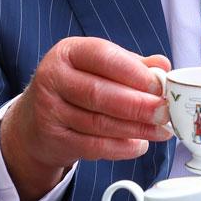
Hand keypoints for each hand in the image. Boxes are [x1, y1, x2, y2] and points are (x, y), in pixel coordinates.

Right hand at [1, 37, 172, 200]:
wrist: (35, 120)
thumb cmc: (77, 87)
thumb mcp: (99, 68)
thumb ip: (132, 65)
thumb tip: (163, 65)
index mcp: (69, 52)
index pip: (103, 56)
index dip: (134, 72)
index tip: (159, 85)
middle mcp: (53, 78)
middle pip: (100, 93)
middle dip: (138, 105)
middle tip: (164, 112)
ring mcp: (49, 110)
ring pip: (99, 123)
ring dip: (136, 129)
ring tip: (161, 131)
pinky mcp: (53, 138)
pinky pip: (93, 146)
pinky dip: (121, 148)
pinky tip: (139, 145)